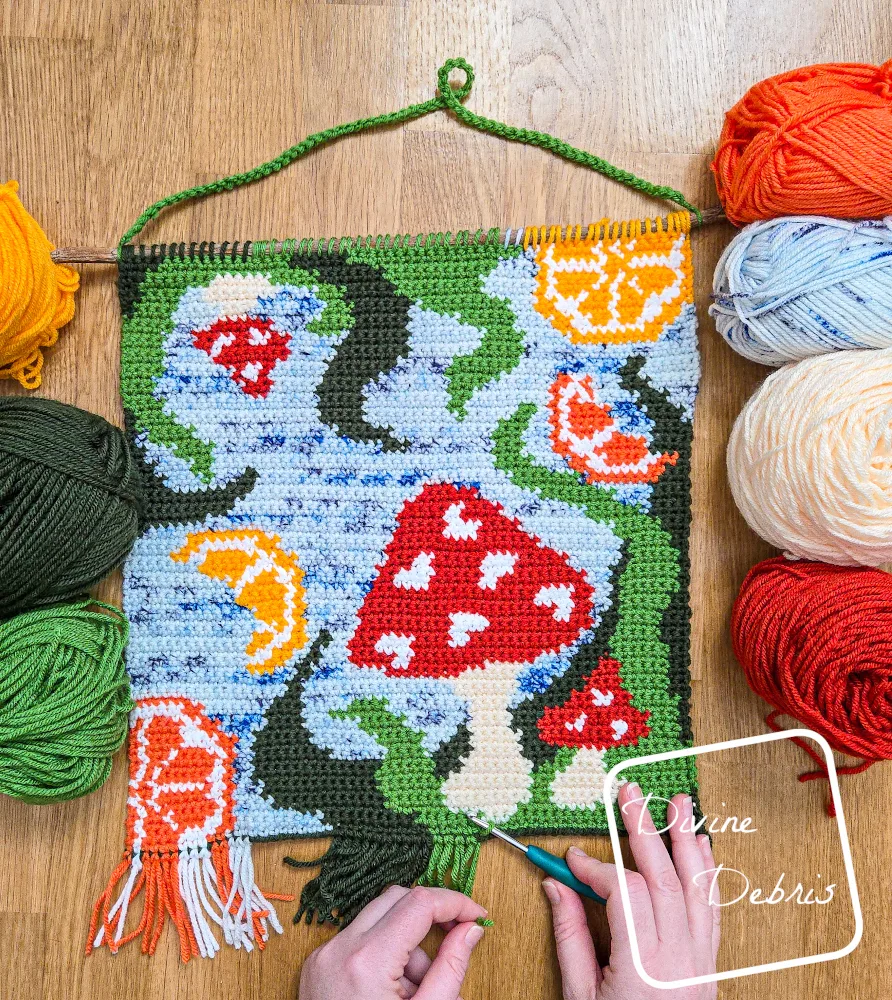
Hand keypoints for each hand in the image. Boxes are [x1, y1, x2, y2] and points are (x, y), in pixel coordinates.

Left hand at [299, 885, 488, 999]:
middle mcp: (338, 950)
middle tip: (456, 940)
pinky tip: (392, 993)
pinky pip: (359, 939)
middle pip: (397, 899)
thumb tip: (471, 929)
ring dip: (407, 942)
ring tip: (417, 992)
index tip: (477, 915)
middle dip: (430, 918)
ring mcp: (322, 956)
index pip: (419, 903)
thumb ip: (451, 967)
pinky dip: (383, 953)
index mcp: (365, 962)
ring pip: (378, 918)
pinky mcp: (317, 965)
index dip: (455, 903)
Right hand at [544, 783, 719, 999]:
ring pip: (698, 888)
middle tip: (629, 792)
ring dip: (687, 840)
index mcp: (643, 969)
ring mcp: (701, 961)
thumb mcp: (581, 996)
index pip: (624, 894)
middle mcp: (679, 961)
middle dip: (644, 830)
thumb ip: (570, 937)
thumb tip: (555, 886)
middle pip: (664, 879)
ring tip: (679, 802)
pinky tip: (701, 846)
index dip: (595, 867)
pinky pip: (714, 909)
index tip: (570, 859)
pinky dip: (707, 873)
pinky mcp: (711, 963)